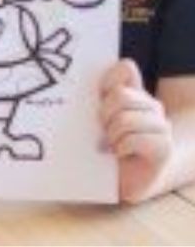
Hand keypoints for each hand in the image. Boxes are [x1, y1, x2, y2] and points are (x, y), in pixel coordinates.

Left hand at [99, 59, 172, 202]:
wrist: (125, 180)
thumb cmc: (105, 147)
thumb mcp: (95, 118)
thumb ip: (95, 95)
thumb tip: (84, 72)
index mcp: (134, 93)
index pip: (125, 68)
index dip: (107, 81)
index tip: (98, 98)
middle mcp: (151, 105)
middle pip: (120, 95)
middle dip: (104, 115)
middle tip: (102, 130)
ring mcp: (161, 126)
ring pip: (125, 119)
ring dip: (112, 135)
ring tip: (111, 145)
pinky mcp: (164, 147)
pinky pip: (135, 139)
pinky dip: (122, 147)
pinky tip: (120, 154)